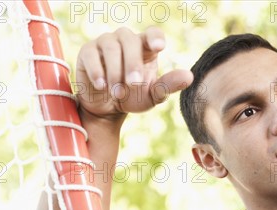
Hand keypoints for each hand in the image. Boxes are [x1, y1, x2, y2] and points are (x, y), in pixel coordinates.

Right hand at [76, 27, 193, 121]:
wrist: (105, 109)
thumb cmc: (131, 97)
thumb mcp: (152, 95)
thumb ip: (168, 85)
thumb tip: (189, 77)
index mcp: (144, 47)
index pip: (152, 33)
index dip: (155, 37)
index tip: (158, 47)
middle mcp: (125, 40)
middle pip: (130, 40)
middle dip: (133, 63)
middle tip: (134, 83)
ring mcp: (105, 43)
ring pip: (111, 47)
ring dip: (116, 71)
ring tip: (117, 92)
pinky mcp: (87, 52)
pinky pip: (91, 55)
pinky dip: (98, 71)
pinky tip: (102, 85)